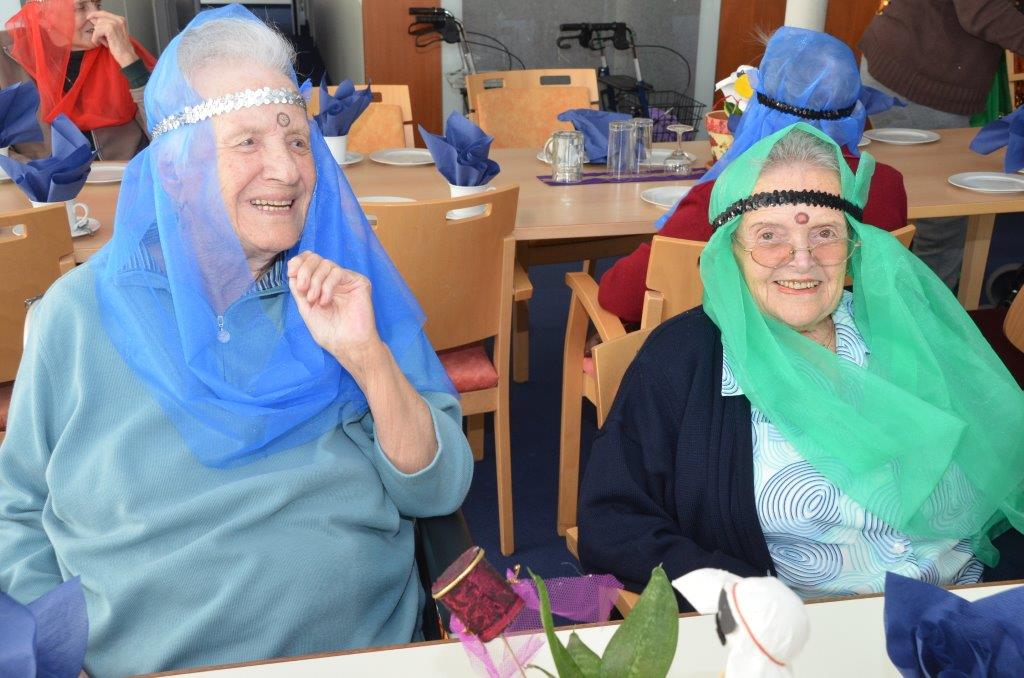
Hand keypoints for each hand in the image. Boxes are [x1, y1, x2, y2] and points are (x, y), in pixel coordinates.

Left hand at [86, 11, 138, 66]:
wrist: (126, 55)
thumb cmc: (120, 47)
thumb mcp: (113, 33)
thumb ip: (104, 24)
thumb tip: (93, 19)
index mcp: (120, 20)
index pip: (103, 13)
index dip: (94, 15)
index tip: (89, 17)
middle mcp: (118, 20)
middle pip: (99, 19)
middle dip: (98, 29)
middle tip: (104, 39)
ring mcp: (115, 24)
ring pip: (97, 26)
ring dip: (97, 35)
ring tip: (104, 42)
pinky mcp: (110, 29)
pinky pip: (96, 31)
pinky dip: (96, 38)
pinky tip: (100, 43)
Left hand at [287, 251, 383, 378]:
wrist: (347, 344)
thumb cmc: (328, 332)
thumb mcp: (305, 308)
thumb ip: (298, 289)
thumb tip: (292, 269)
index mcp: (320, 284)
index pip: (309, 262)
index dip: (299, 262)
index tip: (291, 273)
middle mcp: (333, 280)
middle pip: (316, 258)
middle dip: (305, 271)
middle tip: (302, 289)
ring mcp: (346, 280)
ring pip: (326, 264)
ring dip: (316, 282)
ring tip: (314, 300)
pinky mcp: (358, 282)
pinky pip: (338, 272)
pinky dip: (328, 285)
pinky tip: (325, 301)